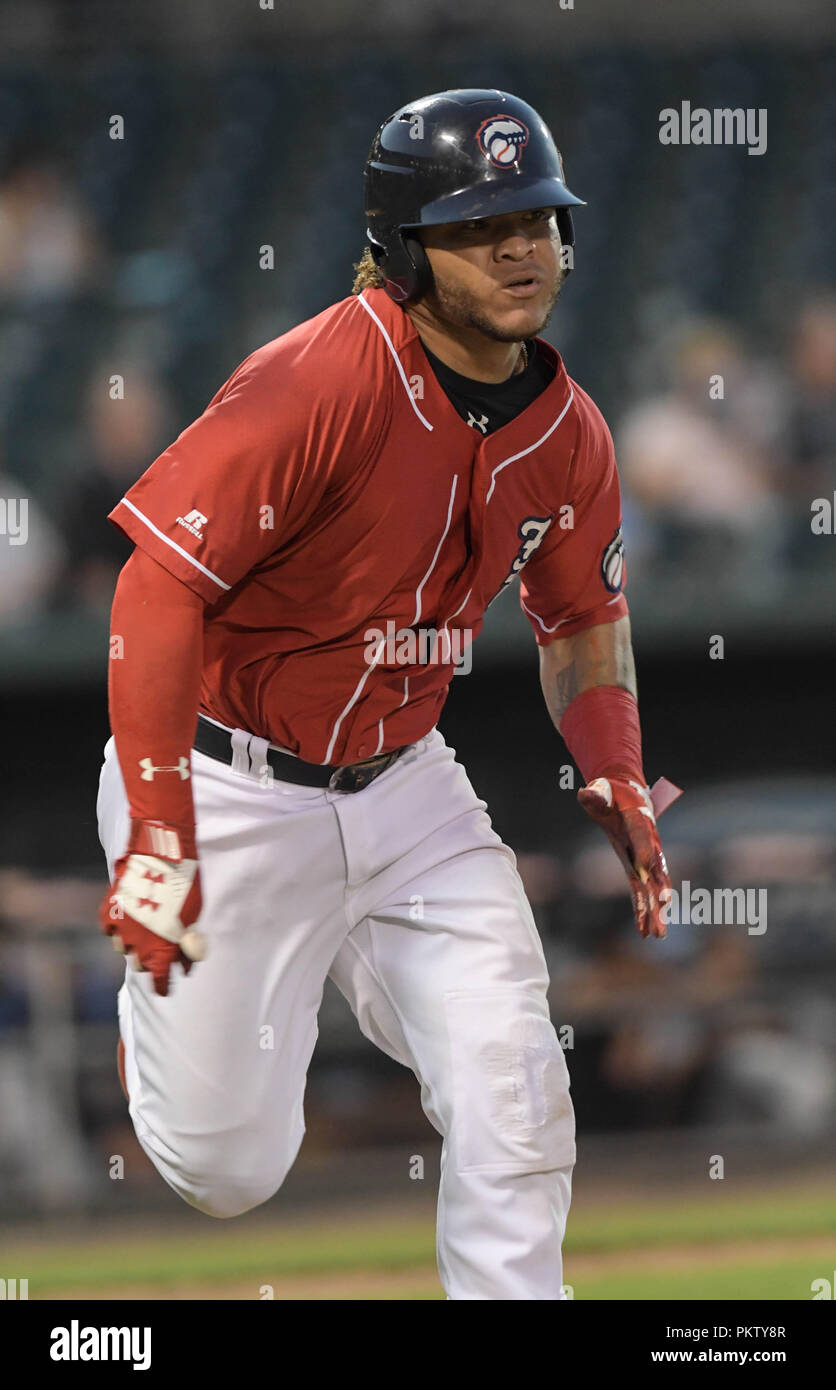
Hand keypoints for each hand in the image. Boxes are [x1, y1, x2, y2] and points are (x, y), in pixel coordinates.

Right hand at [99, 820, 205, 995]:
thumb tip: (186, 964)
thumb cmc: (184, 884)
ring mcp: (120, 928)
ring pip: (123, 948)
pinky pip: (110, 929)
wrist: (160, 854)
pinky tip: (127, 920)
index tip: (164, 990)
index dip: (162, 986)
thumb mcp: (194, 916)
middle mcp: (137, 944)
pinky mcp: (109, 912)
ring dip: (132, 944)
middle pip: (139, 965)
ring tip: (142, 933)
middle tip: (158, 952)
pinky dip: (118, 928)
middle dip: (149, 961)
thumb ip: (188, 941)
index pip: (159, 979)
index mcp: (161, 949)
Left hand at [577, 777, 672, 938]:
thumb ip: (596, 793)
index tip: (644, 870)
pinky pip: (644, 888)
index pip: (643, 837)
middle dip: (657, 897)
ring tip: (658, 935)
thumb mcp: (600, 789)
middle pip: (654, 872)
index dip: (644, 851)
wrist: (625, 792)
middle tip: (660, 917)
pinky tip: (645, 929)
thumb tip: (586, 794)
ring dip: (656, 911)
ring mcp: (647, 856)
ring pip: (654, 886)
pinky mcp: (640, 865)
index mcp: (639, 820)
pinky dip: (646, 907)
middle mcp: (648, 842)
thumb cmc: (611, 791)